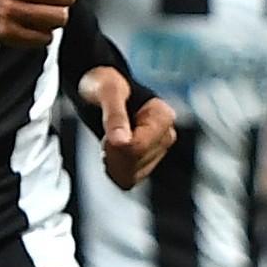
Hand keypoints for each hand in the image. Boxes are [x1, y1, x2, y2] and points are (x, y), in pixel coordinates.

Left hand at [78, 66, 175, 187]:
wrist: (101, 92)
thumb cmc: (106, 85)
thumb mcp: (107, 91)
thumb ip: (115, 116)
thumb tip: (121, 141)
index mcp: (163, 116)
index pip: (139, 146)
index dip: (116, 144)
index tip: (107, 133)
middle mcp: (166, 135)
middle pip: (134, 163)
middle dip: (113, 153)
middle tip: (105, 136)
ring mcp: (158, 152)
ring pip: (131, 175)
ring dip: (112, 163)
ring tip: (108, 143)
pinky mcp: (146, 165)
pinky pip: (127, 181)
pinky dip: (113, 170)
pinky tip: (111, 154)